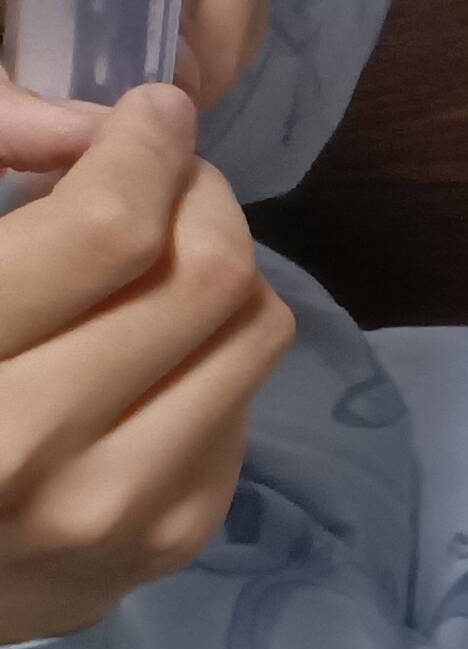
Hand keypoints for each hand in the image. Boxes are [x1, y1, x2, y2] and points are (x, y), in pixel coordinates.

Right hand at [0, 83, 285, 642]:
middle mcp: (34, 449)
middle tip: (167, 171)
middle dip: (199, 196)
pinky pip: (246, 396)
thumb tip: (89, 131)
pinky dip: (212, 345)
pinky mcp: (176, 535)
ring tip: (167, 244)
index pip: (102, 235)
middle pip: (204, 277)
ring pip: (251, 333)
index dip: (143, 150)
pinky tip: (152, 339)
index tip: (148, 112)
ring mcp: (119, 505)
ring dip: (224, 265)